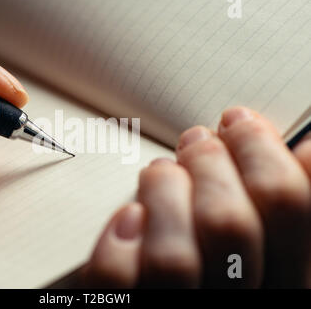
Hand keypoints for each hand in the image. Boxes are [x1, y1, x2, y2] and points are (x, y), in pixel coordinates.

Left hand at [84, 107, 309, 287]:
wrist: (169, 292)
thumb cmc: (221, 270)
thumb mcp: (268, 247)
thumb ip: (278, 209)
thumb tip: (302, 147)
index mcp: (283, 281)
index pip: (291, 208)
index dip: (265, 152)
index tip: (242, 122)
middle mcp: (235, 300)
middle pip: (229, 226)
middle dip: (210, 162)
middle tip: (198, 139)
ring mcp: (179, 305)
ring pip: (173, 257)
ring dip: (163, 193)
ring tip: (160, 172)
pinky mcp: (130, 308)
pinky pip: (118, 279)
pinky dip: (120, 240)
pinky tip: (129, 216)